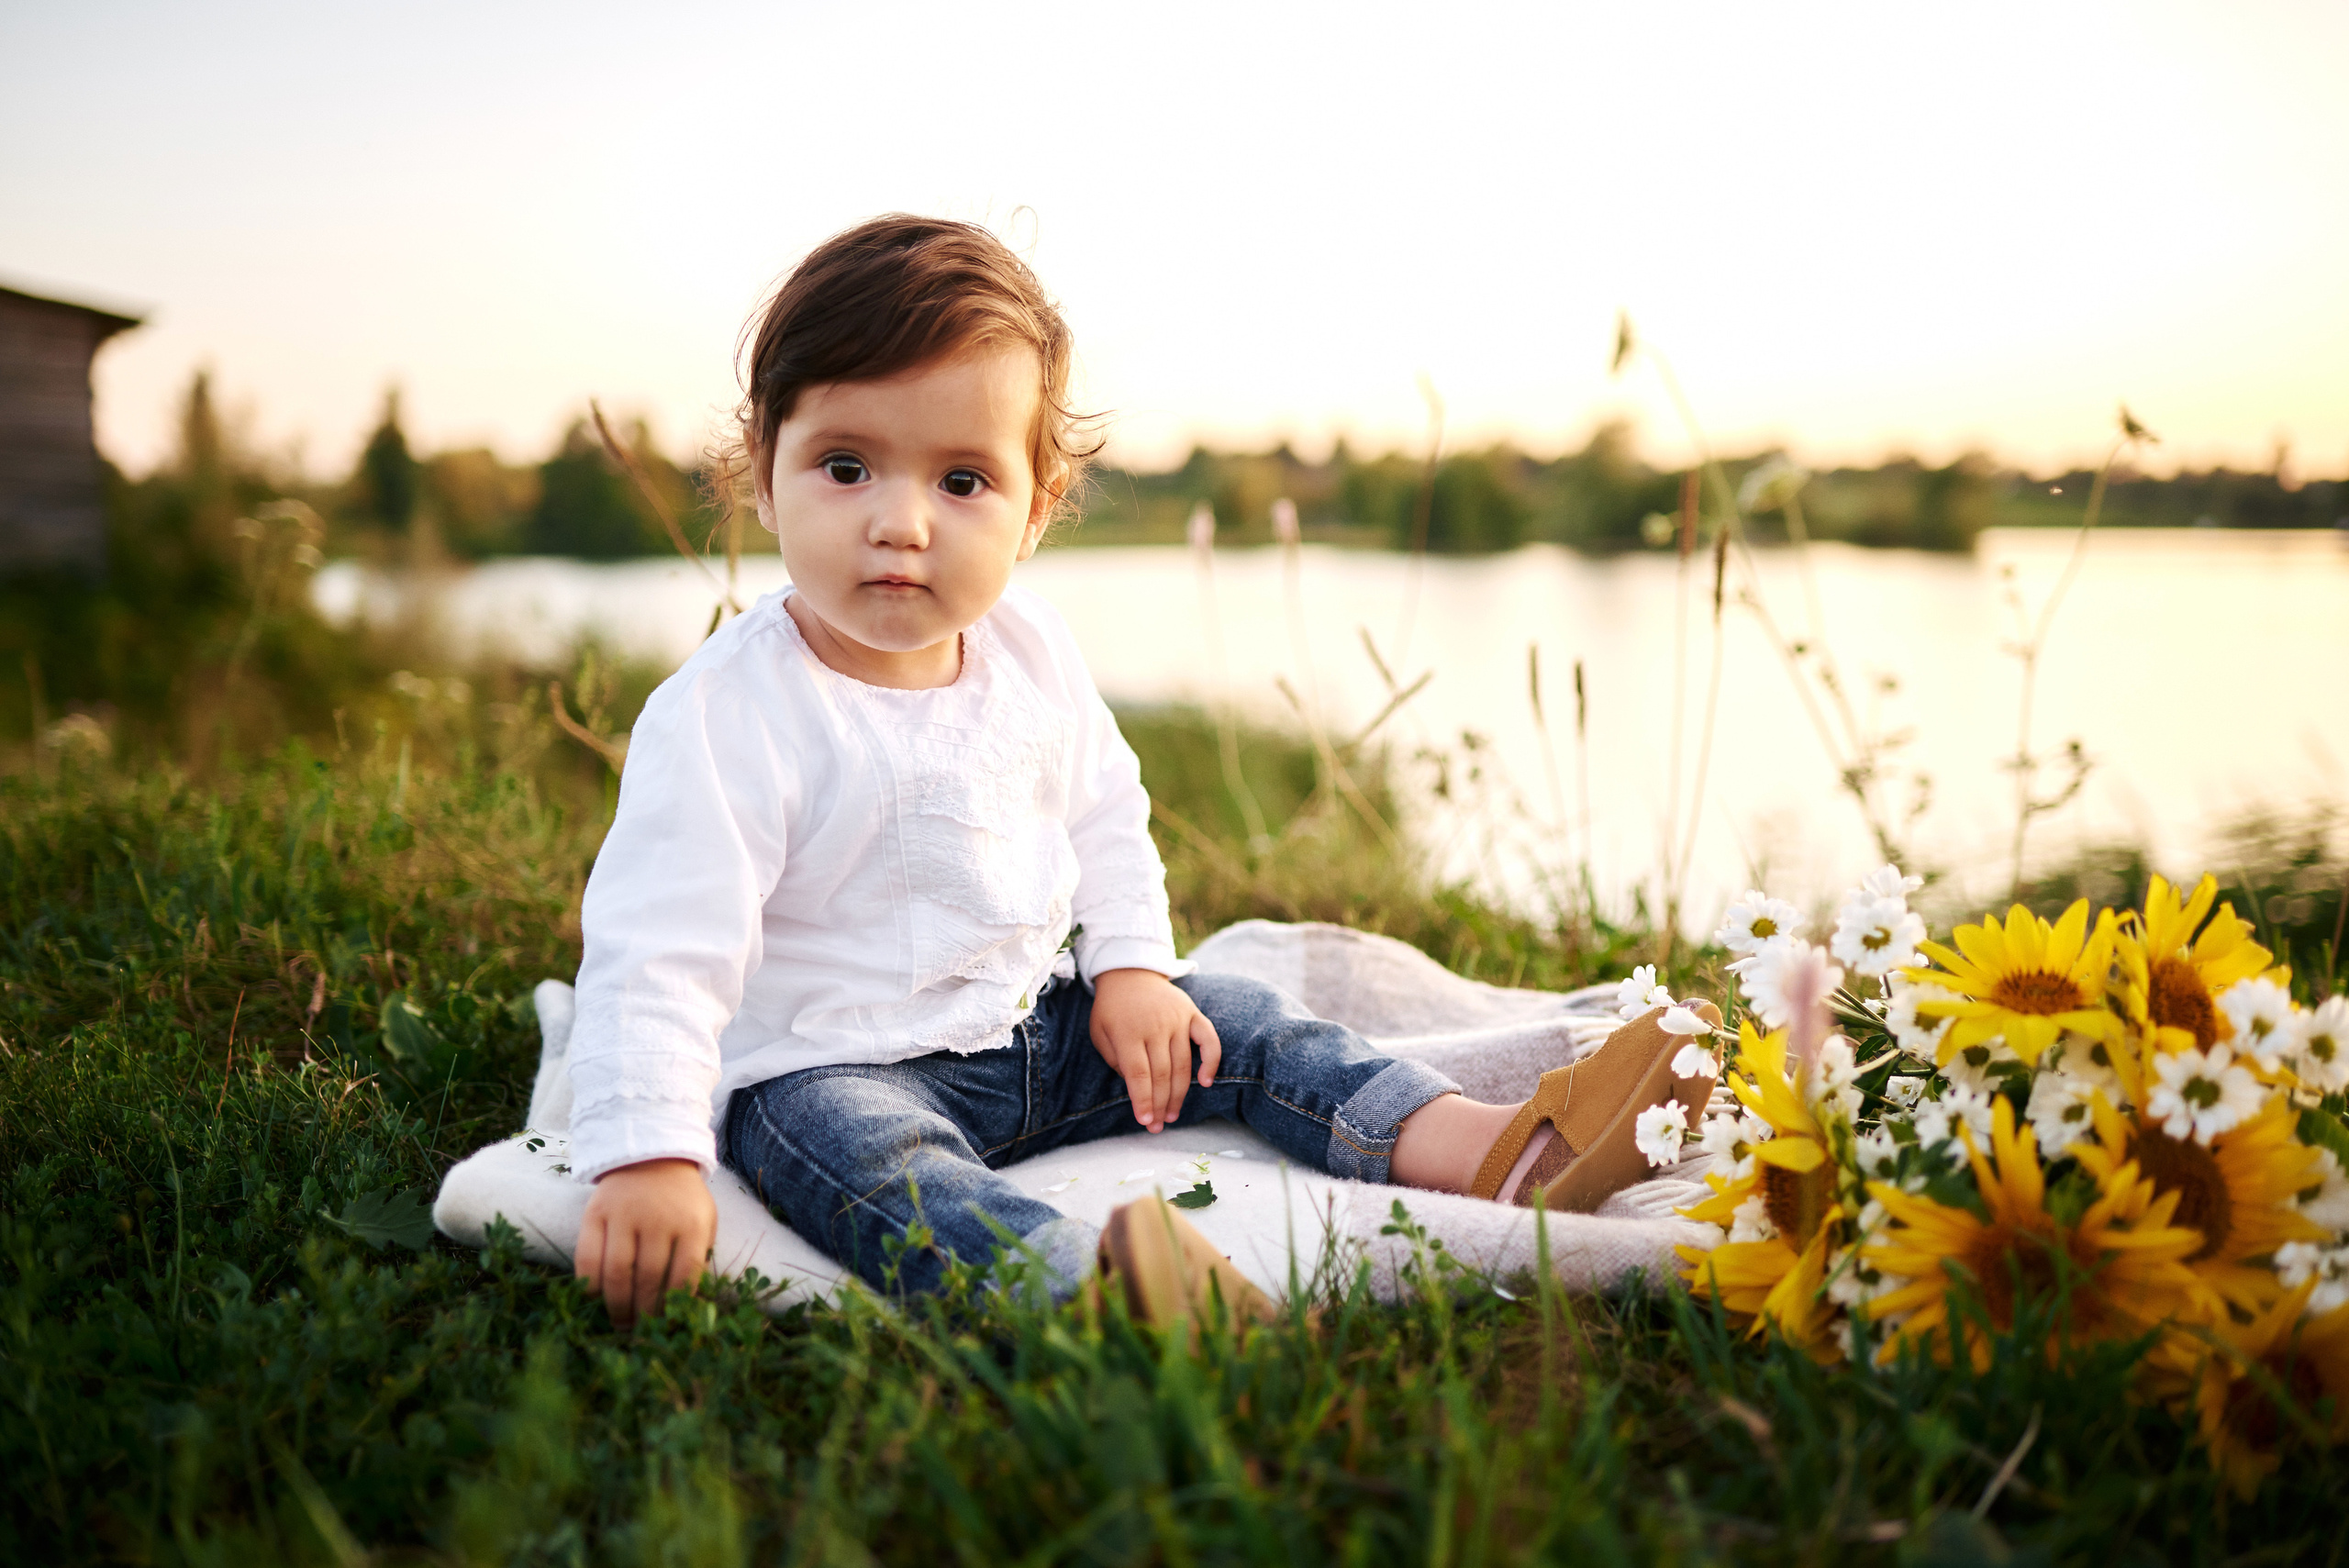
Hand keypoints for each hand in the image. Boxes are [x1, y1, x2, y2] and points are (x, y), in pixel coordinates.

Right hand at [575, 1157, 715, 1327]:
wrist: (652, 1156)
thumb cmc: (682, 1200)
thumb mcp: (705, 1219)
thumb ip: (699, 1255)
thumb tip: (688, 1305)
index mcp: (691, 1223)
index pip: (684, 1275)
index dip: (674, 1306)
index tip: (669, 1326)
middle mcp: (657, 1218)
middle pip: (650, 1278)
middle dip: (645, 1313)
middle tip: (641, 1332)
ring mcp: (624, 1214)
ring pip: (618, 1271)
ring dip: (618, 1305)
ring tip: (620, 1324)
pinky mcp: (595, 1212)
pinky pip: (588, 1256)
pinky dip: (590, 1283)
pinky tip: (595, 1298)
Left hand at [1088, 969, 1220, 1132]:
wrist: (1130, 973)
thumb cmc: (1111, 1009)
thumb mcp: (1099, 1033)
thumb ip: (1115, 1060)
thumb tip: (1136, 1087)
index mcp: (1128, 1032)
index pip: (1139, 1074)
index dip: (1143, 1101)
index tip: (1145, 1121)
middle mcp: (1155, 1026)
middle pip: (1163, 1074)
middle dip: (1161, 1104)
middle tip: (1158, 1126)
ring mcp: (1177, 1019)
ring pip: (1183, 1064)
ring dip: (1180, 1094)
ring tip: (1173, 1115)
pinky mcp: (1193, 1013)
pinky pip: (1209, 1039)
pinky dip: (1211, 1061)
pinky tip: (1206, 1081)